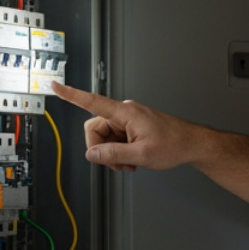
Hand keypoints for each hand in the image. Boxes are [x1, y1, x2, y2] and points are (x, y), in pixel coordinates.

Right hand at [51, 82, 202, 171]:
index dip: (71, 94)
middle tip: (117, 164)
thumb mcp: (141, 155)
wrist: (193, 144)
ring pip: (105, 138)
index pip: (92, 101)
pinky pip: (115, 140)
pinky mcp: (133, 127)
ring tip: (130, 164)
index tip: (55, 85)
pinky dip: (120, 152)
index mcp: (126, 113)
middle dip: (102, 150)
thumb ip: (113, 155)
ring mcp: (129, 120)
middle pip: (95, 130)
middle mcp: (125, 113)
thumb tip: (92, 154)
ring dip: (113, 154)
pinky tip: (132, 161)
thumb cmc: (175, 144)